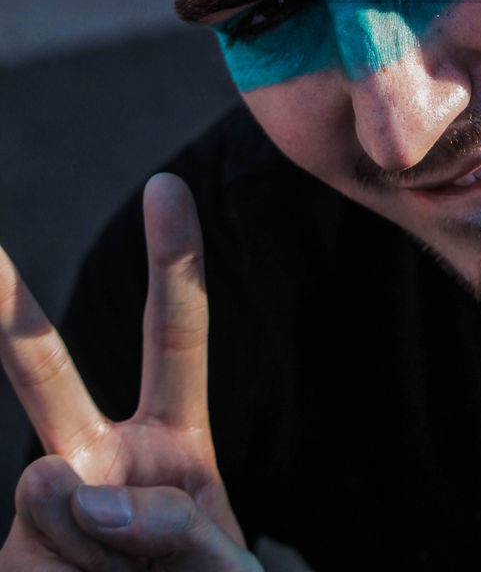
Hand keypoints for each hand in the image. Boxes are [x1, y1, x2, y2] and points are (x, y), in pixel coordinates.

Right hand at [0, 173, 260, 568]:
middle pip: (46, 375)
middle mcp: (99, 457)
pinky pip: (36, 563)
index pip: (176, 337)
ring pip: (54, 500)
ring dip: (101, 560)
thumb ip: (169, 524)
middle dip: (10, 309)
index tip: (164, 185)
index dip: (173, 261)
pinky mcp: (14, 558)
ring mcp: (49, 506)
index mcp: (172, 438)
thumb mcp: (221, 562)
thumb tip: (57, 481)